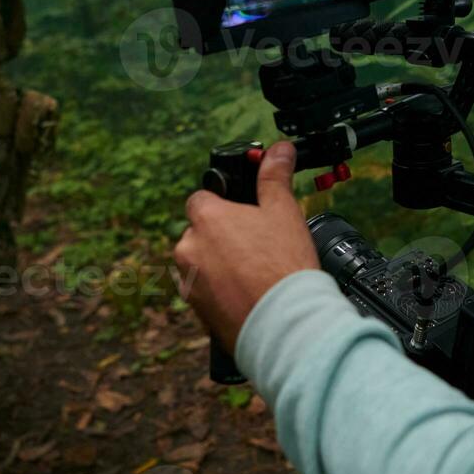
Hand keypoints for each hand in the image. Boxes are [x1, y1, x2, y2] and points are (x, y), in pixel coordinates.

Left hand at [172, 141, 319, 352]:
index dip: (226, 204)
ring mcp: (189, 282)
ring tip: (256, 273)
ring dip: (220, 264)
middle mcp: (188, 248)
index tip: (245, 214)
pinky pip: (205, 292)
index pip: (202, 198)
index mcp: (205, 218)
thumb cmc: (283, 265)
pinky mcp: (195, 311)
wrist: (283, 324)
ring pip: (202, 263)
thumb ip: (275, 176)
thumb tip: (280, 149)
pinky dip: (221, 291)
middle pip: (201, 232)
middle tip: (258, 246)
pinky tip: (248, 294)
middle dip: (223, 237)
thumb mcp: (284, 211)